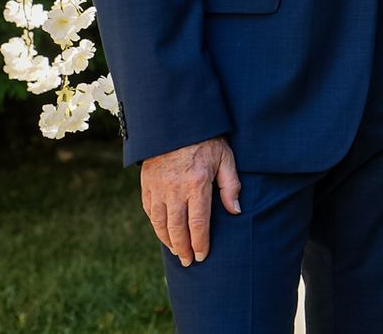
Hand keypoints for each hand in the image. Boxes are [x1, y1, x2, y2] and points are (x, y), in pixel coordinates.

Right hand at [140, 136, 242, 265]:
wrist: (176, 121)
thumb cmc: (206, 139)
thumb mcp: (225, 157)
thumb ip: (231, 185)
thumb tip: (235, 210)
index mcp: (197, 183)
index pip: (198, 223)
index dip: (200, 243)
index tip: (202, 256)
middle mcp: (175, 189)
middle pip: (178, 228)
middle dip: (183, 248)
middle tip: (188, 261)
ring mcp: (158, 187)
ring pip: (161, 223)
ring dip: (168, 241)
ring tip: (176, 252)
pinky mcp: (147, 184)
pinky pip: (150, 211)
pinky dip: (156, 226)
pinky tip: (163, 233)